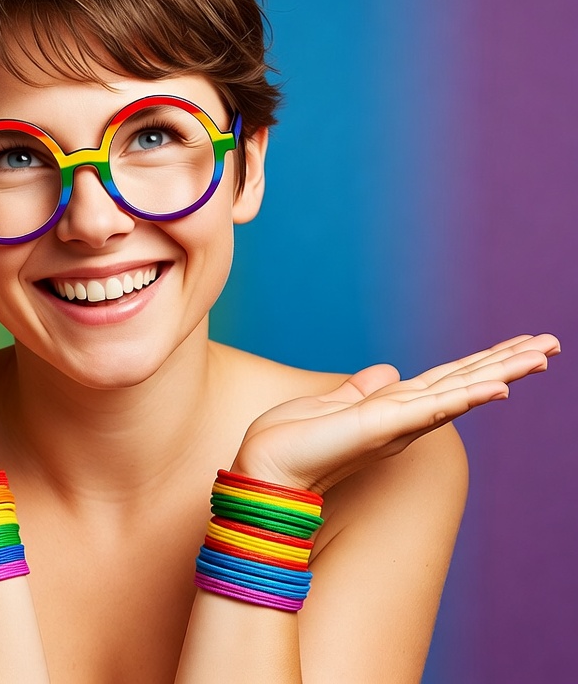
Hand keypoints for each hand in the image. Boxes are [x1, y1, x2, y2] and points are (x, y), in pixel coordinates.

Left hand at [232, 333, 560, 493]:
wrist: (265, 470)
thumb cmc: (292, 442)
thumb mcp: (332, 406)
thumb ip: (362, 391)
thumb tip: (388, 373)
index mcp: (393, 409)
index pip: (448, 379)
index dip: (484, 362)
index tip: (521, 344)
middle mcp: (404, 417)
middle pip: (465, 382)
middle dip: (508, 363)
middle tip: (552, 344)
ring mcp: (396, 424)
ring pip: (459, 393)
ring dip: (500, 373)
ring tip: (540, 357)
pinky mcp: (380, 427)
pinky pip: (430, 409)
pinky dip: (462, 397)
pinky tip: (495, 387)